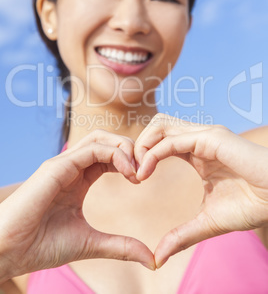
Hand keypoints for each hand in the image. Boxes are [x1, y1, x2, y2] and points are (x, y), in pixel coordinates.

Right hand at [0, 130, 154, 281]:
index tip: (142, 179)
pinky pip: (92, 148)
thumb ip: (121, 246)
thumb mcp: (92, 243)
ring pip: (100, 138)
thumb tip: (152, 259)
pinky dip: (115, 154)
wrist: (9, 251)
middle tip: (144, 170)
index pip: (109, 156)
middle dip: (130, 149)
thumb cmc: (42, 246)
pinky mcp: (57, 166)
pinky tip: (127, 171)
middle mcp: (72, 167)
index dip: (129, 162)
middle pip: (107, 141)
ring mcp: (64, 164)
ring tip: (137, 170)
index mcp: (79, 179)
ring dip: (124, 148)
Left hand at [135, 114, 267, 267]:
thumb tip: (158, 257)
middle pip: (156, 127)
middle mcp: (198, 138)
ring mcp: (204, 135)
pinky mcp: (211, 138)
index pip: (160, 141)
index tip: (134, 179)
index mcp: (196, 151)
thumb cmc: (251, 205)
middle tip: (130, 172)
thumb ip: (182, 234)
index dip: (143, 155)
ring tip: (136, 171)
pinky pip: (172, 139)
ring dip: (142, 145)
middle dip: (138, 145)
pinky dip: (153, 153)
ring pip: (160, 125)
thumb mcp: (208, 222)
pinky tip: (145, 172)